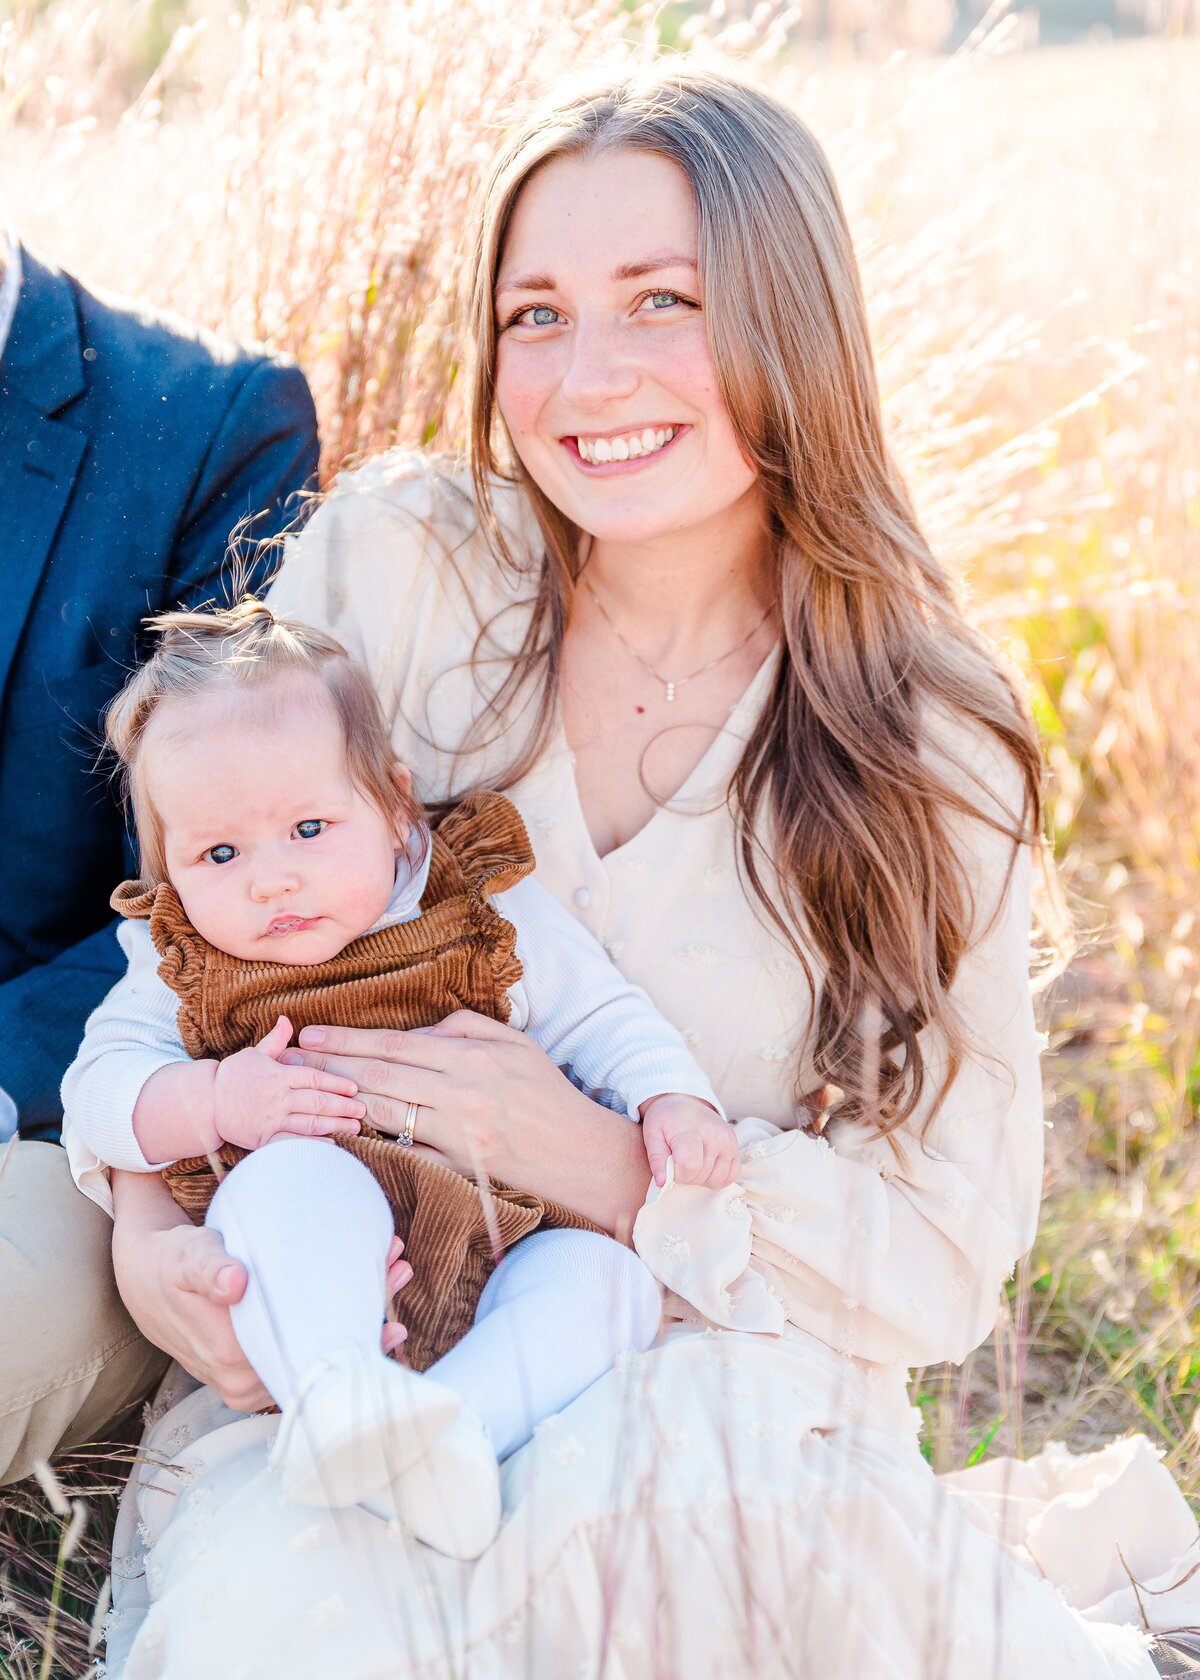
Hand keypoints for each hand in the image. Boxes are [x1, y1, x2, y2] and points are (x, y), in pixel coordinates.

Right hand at [112, 1175, 411, 1404]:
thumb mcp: (185, 1258)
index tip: (388, 1291)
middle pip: (322, 1356)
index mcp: (236, 1365)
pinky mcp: (256, 1364)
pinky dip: (335, 1318)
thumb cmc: (168, 1265)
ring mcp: (253, 1378)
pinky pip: (304, 1347)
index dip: (352, 1327)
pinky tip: (364, 1290)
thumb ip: (208, 1269)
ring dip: (357, 1314)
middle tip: (399, 1269)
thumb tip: (234, 1283)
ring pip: (317, 1352)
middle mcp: (248, 1383)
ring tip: (394, 1270)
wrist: (143, 1279)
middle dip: (366, 1316)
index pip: (310, 1355)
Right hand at [213, 1015, 365, 1148]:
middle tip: (363, 1109)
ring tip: (355, 1127)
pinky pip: (292, 1142)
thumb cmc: (233, 1077)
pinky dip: (312, 1144)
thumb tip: (287, 1018)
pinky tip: (331, 1146)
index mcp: (278, 1075)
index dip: (336, 1083)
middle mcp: (277, 1097)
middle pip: (316, 1101)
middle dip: (342, 1106)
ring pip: (309, 1123)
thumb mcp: (255, 1054)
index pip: (314, 1077)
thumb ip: (276, 1040)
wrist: (205, 1104)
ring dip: (335, 1125)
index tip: (355, 1087)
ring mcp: (270, 1119)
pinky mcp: (264, 1138)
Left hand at [278, 1010, 653, 1233]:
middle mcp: (460, 1096)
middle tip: (287, 1061)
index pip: (394, 1046)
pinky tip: (337, 1136)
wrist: (581, 1155)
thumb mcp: (514, 1045)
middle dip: (328, 1067)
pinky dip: (368, 1145)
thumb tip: (413, 1032)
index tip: (309, 1034)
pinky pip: (403, 1155)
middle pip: (378, 1079)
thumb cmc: (546, 1095)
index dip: (347, 1040)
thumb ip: (461, 1029)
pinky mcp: (457, 1171)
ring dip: (338, 1102)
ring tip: (302, 1092)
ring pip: (383, 1115)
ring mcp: (457, 1138)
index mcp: (471, 1059)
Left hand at [641, 1095, 739, 1188]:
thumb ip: (656, 1159)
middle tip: (680, 1163)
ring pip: (718, 1179)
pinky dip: (718, 1178)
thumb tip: (663, 1183)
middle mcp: (714, 1135)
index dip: (678, 1175)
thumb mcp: (652, 1134)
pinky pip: (732, 1175)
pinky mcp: (736, 1146)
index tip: (671, 1167)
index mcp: (690, 1130)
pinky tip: (706, 1168)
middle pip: (702, 1175)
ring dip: (703, 1179)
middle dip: (688, 1177)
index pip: (689, 1167)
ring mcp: (728, 1141)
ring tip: (693, 1165)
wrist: (684, 1101)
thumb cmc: (666, 1120)